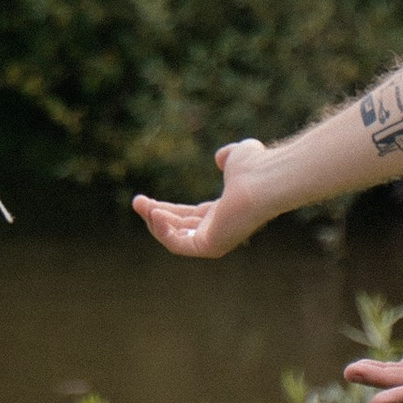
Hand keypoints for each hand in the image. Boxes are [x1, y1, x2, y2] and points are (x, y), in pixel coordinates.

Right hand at [133, 140, 277, 259]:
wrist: (266, 180)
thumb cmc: (257, 167)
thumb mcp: (239, 156)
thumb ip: (229, 157)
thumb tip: (221, 157)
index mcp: (226, 213)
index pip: (191, 217)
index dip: (169, 209)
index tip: (147, 199)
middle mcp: (221, 230)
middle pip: (180, 228)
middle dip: (156, 216)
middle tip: (136, 202)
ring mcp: (217, 241)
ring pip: (176, 238)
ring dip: (155, 223)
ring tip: (141, 204)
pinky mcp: (210, 247)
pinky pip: (179, 244)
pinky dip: (163, 231)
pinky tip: (154, 212)